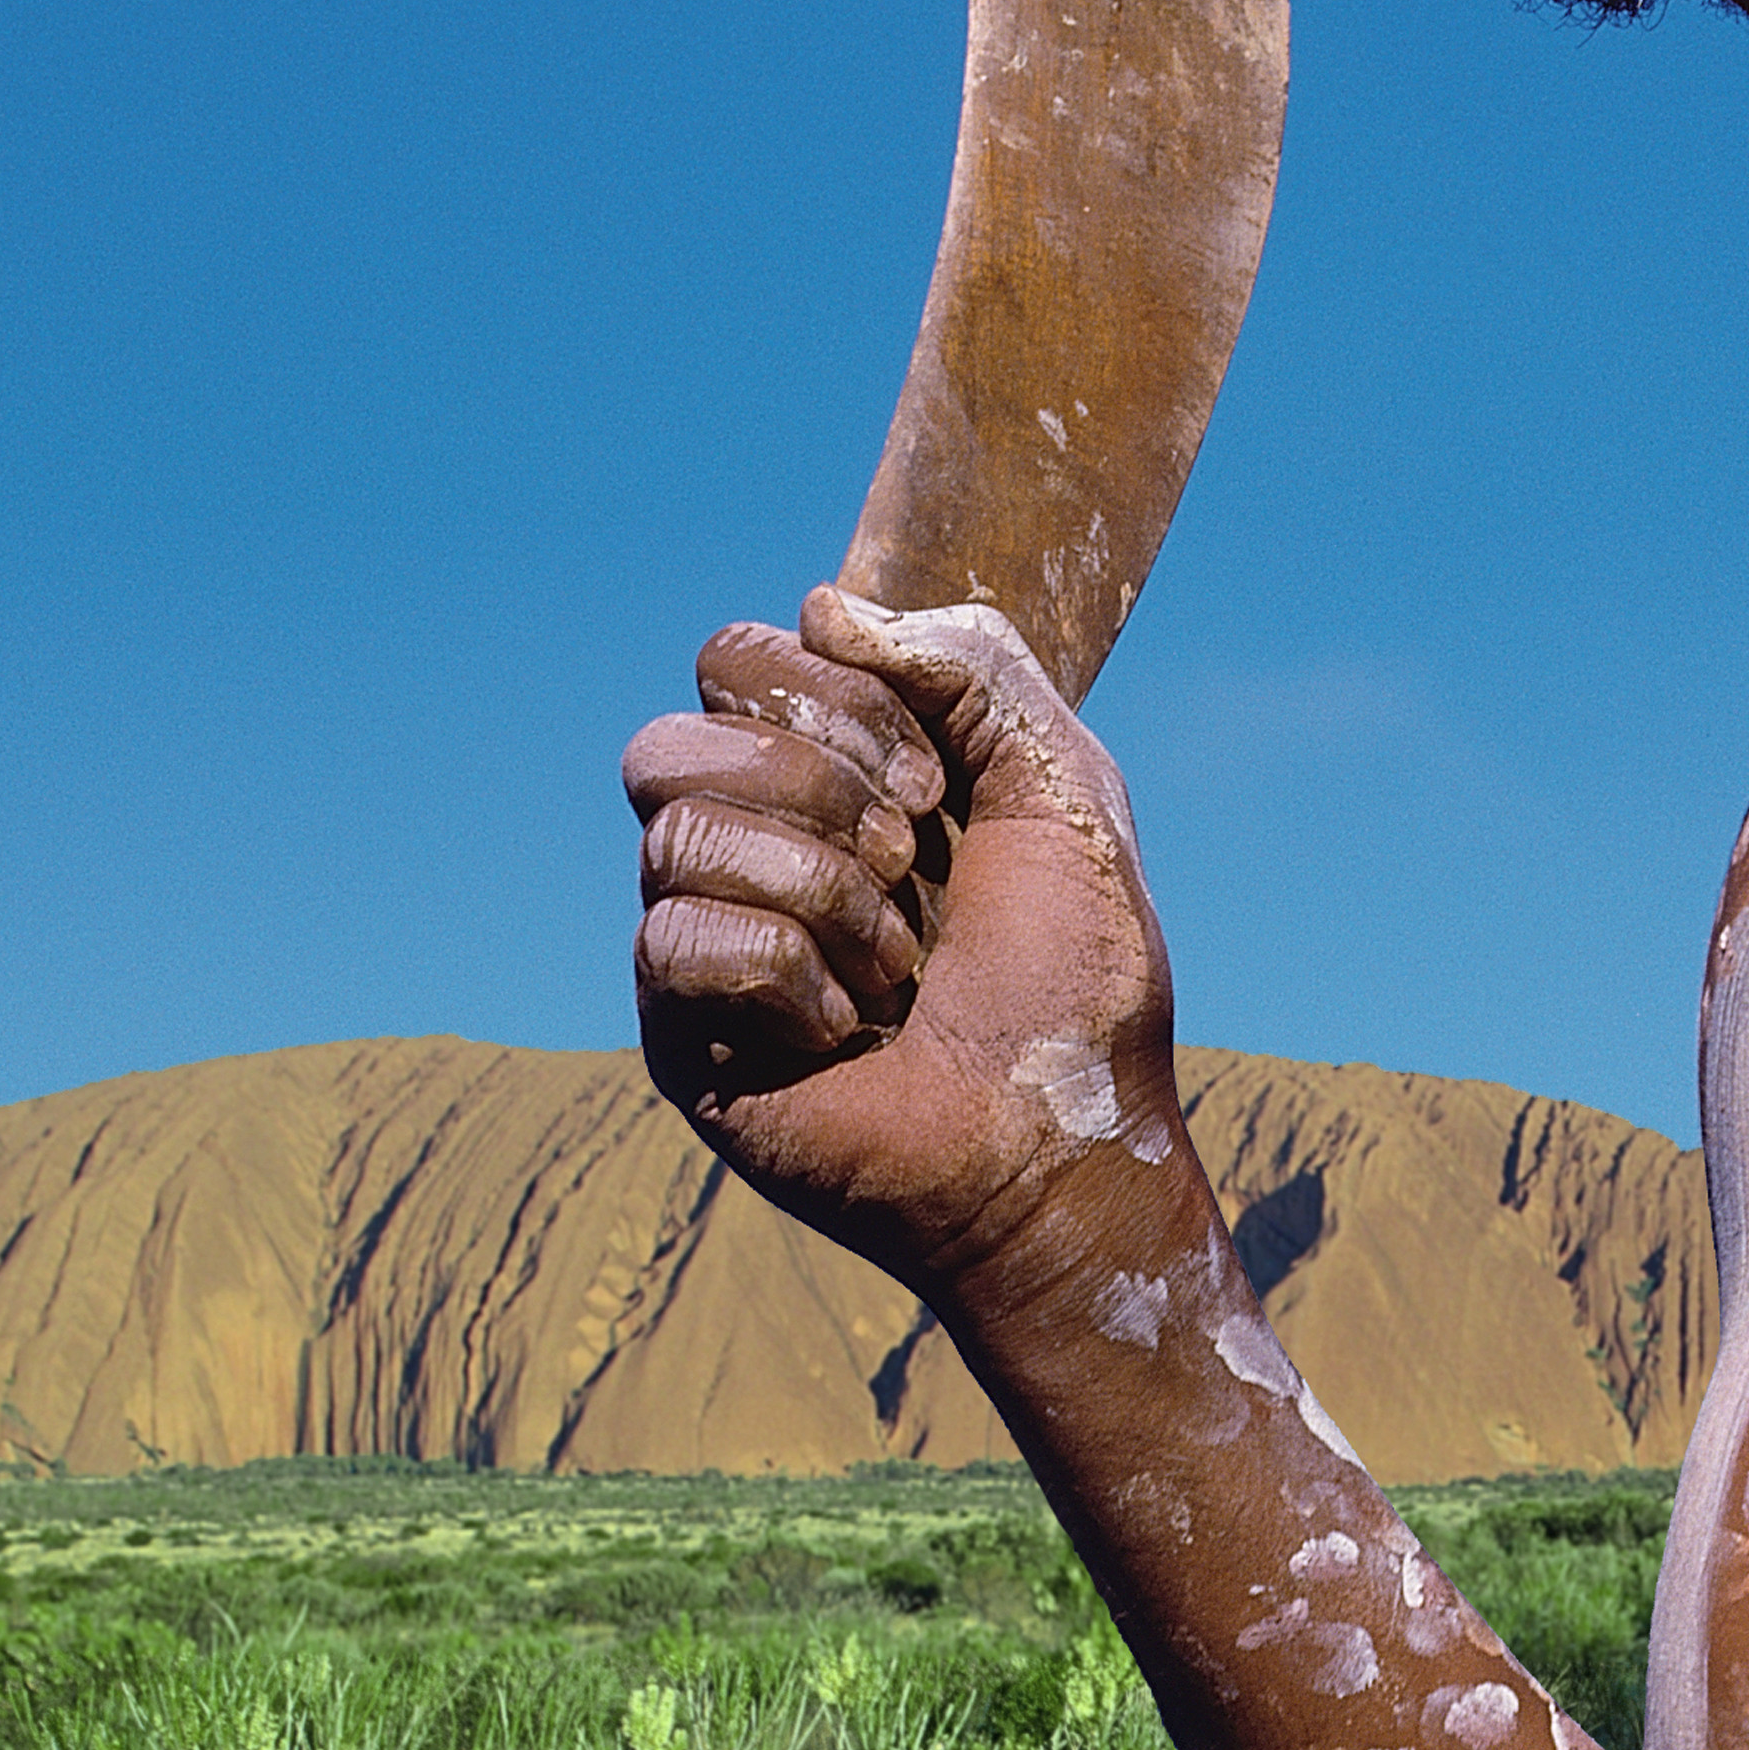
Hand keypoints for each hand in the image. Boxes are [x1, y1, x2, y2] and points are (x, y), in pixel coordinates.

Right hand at [623, 597, 1174, 1279]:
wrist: (1061, 1144)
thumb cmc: (1074, 980)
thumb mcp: (1063, 784)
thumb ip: (974, 666)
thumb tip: (822, 605)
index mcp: (828, 771)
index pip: (738, 657)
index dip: (834, 700)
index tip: (934, 786)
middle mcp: (748, 843)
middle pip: (674, 736)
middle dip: (817, 789)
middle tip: (914, 865)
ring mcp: (707, 939)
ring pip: (674, 833)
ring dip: (824, 894)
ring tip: (895, 968)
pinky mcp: (679, 1035)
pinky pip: (675, 939)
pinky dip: (788, 977)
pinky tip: (840, 1030)